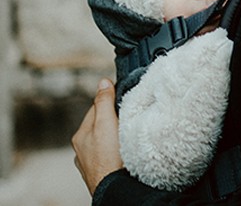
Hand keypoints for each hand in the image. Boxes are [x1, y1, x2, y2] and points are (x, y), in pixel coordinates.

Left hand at [72, 78, 122, 194]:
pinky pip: (107, 153)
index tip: (123, 97)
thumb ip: (104, 101)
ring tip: (127, 133)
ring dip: (113, 134)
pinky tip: (123, 151)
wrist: (116, 189)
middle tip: (128, 116)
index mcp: (81, 134)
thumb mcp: (106, 122)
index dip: (109, 100)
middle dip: (112, 118)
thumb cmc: (110, 157)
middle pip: (99, 124)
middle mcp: (82, 148)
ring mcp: (90, 162)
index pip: (96, 108)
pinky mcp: (101, 172)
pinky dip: (114, 149)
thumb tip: (102, 81)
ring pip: (103, 140)